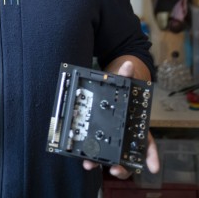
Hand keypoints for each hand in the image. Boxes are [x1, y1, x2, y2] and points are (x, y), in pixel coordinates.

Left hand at [83, 60, 159, 178]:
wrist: (108, 87)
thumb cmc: (120, 89)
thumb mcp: (122, 81)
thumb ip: (125, 74)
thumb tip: (128, 64)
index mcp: (135, 126)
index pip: (147, 144)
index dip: (152, 157)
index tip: (153, 168)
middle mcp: (124, 136)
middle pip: (126, 158)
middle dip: (122, 167)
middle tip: (115, 169)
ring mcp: (110, 139)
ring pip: (108, 157)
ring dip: (99, 163)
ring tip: (89, 164)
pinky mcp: (95, 137)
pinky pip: (93, 150)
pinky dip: (87, 155)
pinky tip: (80, 157)